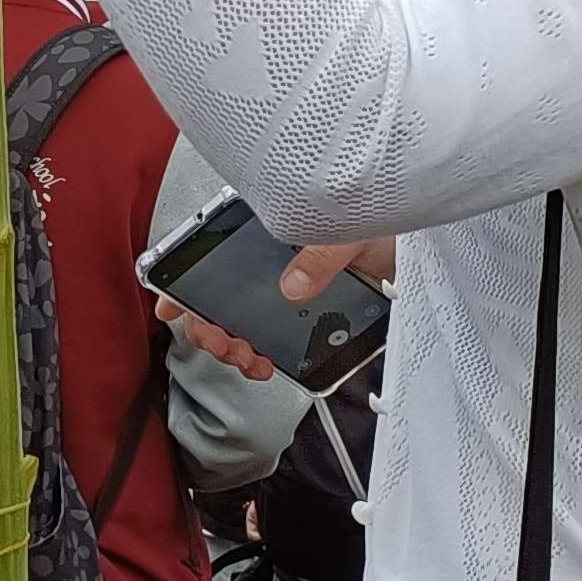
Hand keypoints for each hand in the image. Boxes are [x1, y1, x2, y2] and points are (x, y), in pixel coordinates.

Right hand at [158, 240, 387, 382]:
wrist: (411, 244)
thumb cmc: (377, 217)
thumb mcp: (347, 229)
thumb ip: (320, 254)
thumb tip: (293, 286)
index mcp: (268, 229)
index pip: (210, 252)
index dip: (182, 280)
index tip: (170, 306)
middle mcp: (270, 259)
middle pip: (217, 296)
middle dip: (208, 327)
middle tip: (222, 343)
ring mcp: (286, 286)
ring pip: (238, 322)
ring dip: (233, 347)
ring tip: (248, 360)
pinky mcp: (304, 311)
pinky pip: (270, 337)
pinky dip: (261, 356)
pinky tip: (267, 364)